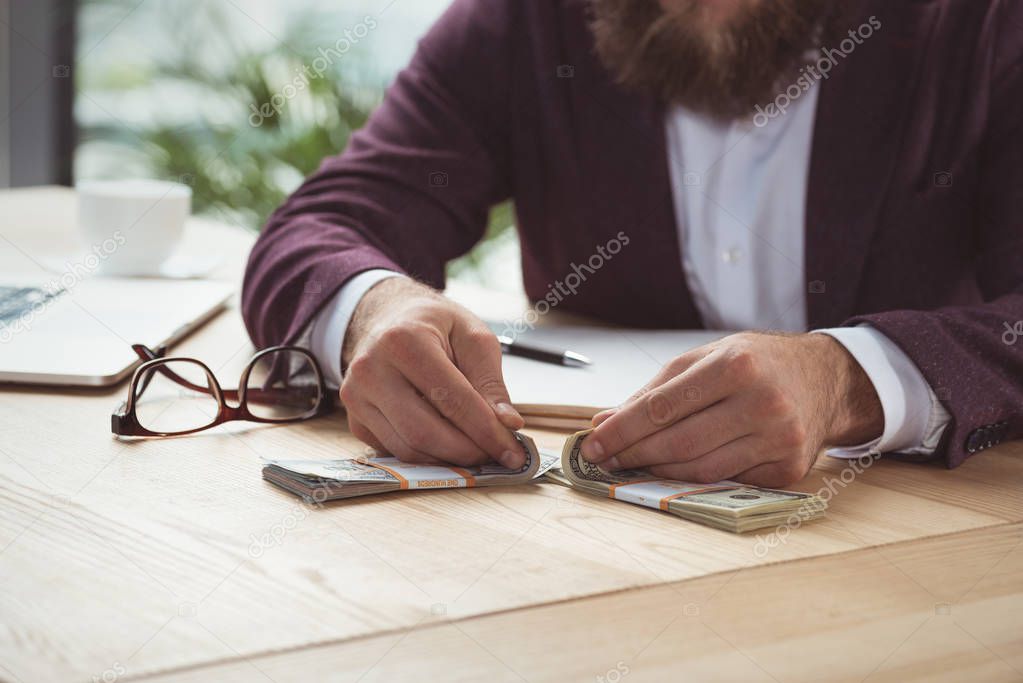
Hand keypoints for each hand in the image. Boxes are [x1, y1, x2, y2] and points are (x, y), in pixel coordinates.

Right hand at [339, 277, 525, 467]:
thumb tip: (507, 424)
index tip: (513, 452)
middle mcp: (371, 370)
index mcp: (403, 340)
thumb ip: (491, 382)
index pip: (452, 400)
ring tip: (475, 448)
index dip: (487, 432)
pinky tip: (447, 442)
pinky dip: (426, 455)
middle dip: (467, 452)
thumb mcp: (473, 337)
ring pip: (408, 449)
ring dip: (448, 459)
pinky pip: (394, 451)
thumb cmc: (433, 324)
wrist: (388, 318)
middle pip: (425, 433)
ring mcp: (356, 398)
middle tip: (495, 454)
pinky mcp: (355, 420)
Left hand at [580, 332, 883, 486]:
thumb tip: (605, 421)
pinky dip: (693, 477)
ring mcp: (779, 440)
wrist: (824, 378)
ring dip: (656, 471)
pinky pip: (725, 481)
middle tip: (604, 458)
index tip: (593, 441)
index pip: (663, 407)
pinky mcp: (787, 469)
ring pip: (699, 470)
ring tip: (632, 464)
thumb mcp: (705, 358)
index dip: (622, 429)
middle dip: (633, 454)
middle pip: (678, 443)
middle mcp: (762, 403)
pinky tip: (674, 469)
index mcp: (736, 365)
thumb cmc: (756, 364)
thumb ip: (655, 391)